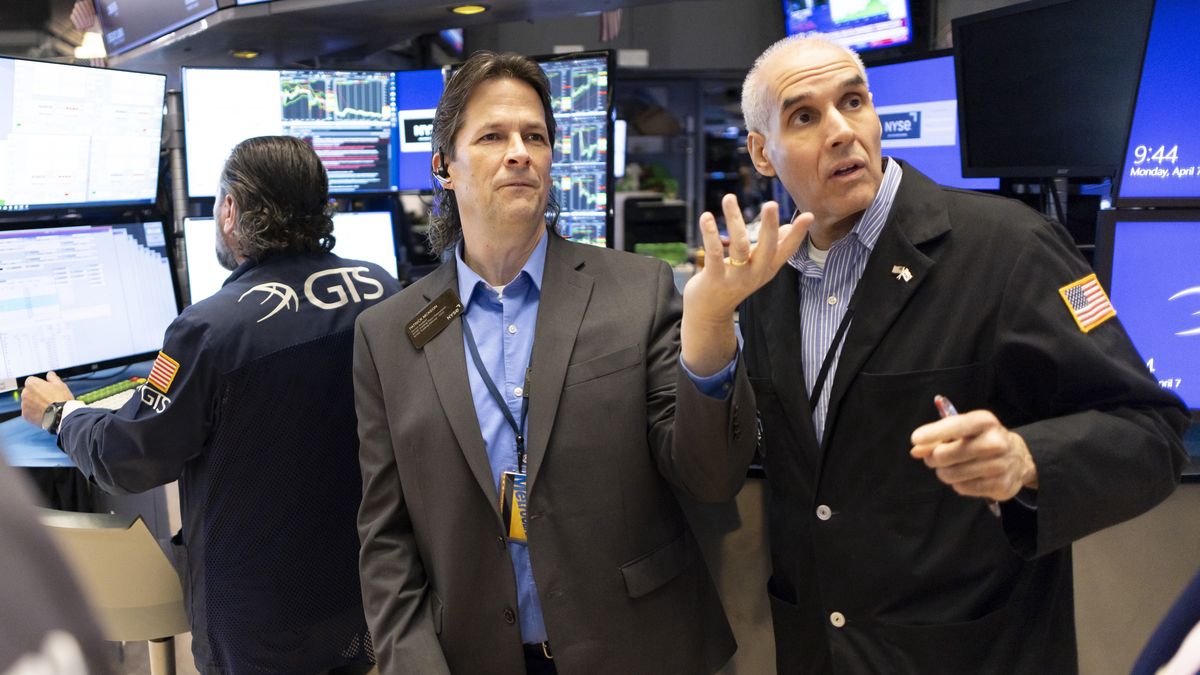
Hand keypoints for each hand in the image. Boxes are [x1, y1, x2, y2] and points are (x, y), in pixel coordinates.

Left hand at [20, 372, 75, 427]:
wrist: (61, 415)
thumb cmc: (61, 398)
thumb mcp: (60, 384)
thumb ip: (52, 377)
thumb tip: (50, 374)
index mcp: (31, 383)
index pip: (32, 381)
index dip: (40, 385)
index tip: (47, 389)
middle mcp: (24, 393)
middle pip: (29, 392)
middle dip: (36, 394)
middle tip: (48, 398)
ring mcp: (24, 405)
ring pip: (28, 402)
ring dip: (35, 403)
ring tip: (47, 407)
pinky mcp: (26, 415)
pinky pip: (29, 412)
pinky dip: (34, 412)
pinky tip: (44, 413)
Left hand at [684, 195, 809, 319]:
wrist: (709, 314)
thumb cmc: (732, 284)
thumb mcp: (756, 268)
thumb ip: (772, 248)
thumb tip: (789, 227)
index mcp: (767, 269)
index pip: (787, 250)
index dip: (798, 234)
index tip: (809, 215)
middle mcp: (755, 273)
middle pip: (767, 247)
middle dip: (769, 225)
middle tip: (771, 204)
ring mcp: (735, 278)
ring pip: (739, 244)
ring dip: (733, 219)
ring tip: (728, 197)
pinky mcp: (714, 279)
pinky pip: (714, 253)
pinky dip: (710, 233)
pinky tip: (706, 216)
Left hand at [910, 409, 1037, 501]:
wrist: (1018, 457)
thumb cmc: (982, 439)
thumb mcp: (963, 430)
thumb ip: (937, 437)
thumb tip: (917, 450)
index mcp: (984, 422)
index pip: (955, 426)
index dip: (933, 433)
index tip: (916, 439)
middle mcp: (995, 442)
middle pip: (944, 455)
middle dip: (933, 458)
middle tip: (937, 457)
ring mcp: (1000, 465)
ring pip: (950, 474)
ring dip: (945, 472)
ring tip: (955, 466)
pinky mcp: (1001, 485)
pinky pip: (962, 488)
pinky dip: (959, 484)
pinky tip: (969, 476)